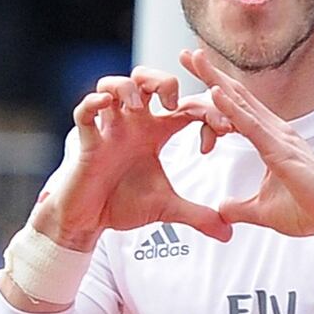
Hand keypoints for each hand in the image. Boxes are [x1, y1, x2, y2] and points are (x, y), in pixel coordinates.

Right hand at [34, 66, 233, 251]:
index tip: (225, 129)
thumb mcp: (167, 208)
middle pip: (146, 79)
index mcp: (155, 131)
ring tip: (138, 107)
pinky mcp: (87, 141)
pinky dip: (93, 102)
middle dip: (163, 81)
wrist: (89, 221)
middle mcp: (133, 123)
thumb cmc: (124, 204)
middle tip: (173, 104)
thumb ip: (199, 215)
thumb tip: (228, 234)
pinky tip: (106, 106)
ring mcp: (109, 128)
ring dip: (128, 87)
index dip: (209, 111)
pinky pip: (85, 110)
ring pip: (114, 84)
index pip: (185, 105)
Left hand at [179, 49, 313, 240]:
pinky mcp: (281, 150)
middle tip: (186, 54)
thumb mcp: (264, 211)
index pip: (238, 109)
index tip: (194, 74)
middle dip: (211, 74)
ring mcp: (280, 137)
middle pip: (237, 96)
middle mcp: (275, 131)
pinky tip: (214, 93)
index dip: (216, 90)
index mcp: (271, 140)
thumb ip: (240, 208)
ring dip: (217, 81)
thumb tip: (220, 209)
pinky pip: (251, 125)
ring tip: (196, 60)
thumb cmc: (311, 209)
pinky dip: (231, 108)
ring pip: (242, 103)